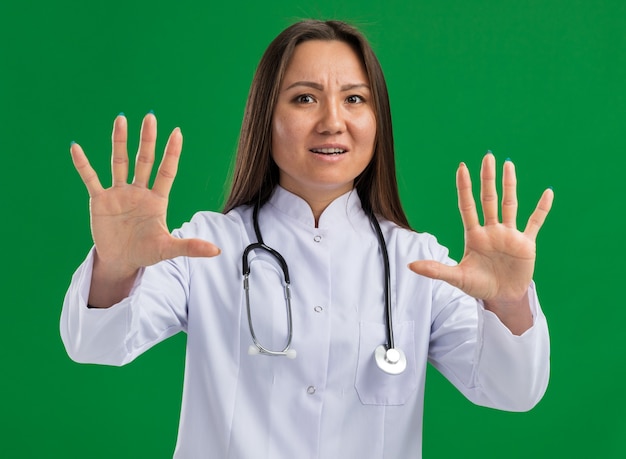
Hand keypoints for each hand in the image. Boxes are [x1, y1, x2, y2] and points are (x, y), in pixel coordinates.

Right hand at [70, 113, 219, 304]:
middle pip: (144, 160)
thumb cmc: (146, 252)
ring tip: (121, 119)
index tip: (177, 132)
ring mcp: (119, 194)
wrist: (121, 261)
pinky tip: (76, 148)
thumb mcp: (168, 249)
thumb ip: (190, 247)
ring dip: (120, 141)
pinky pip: (91, 179)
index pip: (166, 171)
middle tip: (151, 117)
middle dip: (147, 139)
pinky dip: (83, 165)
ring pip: (120, 162)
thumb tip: (217, 251)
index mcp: (157, 200)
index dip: (172, 153)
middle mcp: (138, 191)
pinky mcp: (100, 201)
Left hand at [408, 153, 552, 331]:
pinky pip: (535, 222)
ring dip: (510, 185)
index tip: (461, 168)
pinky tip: (548, 192)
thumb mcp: (457, 278)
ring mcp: (509, 235)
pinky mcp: (526, 244)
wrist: (501, 298)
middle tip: (487, 156)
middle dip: (487, 178)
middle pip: (489, 199)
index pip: (467, 206)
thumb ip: (436, 270)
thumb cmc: (478, 286)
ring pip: (510, 204)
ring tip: (508, 164)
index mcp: (474, 235)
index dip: (464, 187)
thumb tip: (410, 266)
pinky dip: (542, 209)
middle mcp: (491, 230)